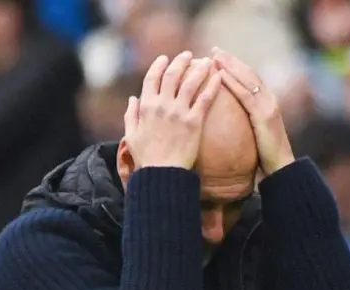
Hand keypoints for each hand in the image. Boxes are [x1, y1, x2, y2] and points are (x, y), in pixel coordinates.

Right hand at [124, 52, 221, 169]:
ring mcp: (179, 112)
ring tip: (207, 61)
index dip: (159, 65)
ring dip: (199, 68)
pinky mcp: (194, 122)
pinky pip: (204, 99)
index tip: (165, 58)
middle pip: (173, 74)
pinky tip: (218, 77)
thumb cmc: (146, 159)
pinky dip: (212, 85)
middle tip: (189, 55)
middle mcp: (162, 105)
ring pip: (190, 82)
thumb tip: (132, 99)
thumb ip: (130, 115)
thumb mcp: (131, 136)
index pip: (152, 78)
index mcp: (146, 107)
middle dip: (181, 61)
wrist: (162, 174)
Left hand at [211, 48, 295, 173]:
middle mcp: (270, 100)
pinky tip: (220, 75)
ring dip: (230, 66)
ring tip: (215, 56)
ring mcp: (268, 107)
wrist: (281, 170)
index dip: (236, 67)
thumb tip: (230, 122)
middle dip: (232, 61)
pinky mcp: (264, 116)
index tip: (221, 58)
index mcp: (268, 104)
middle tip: (214, 50)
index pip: (251, 79)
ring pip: (247, 80)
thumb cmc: (266, 158)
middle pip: (249, 74)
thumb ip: (248, 123)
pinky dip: (233, 83)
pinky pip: (246, 95)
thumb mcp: (256, 135)